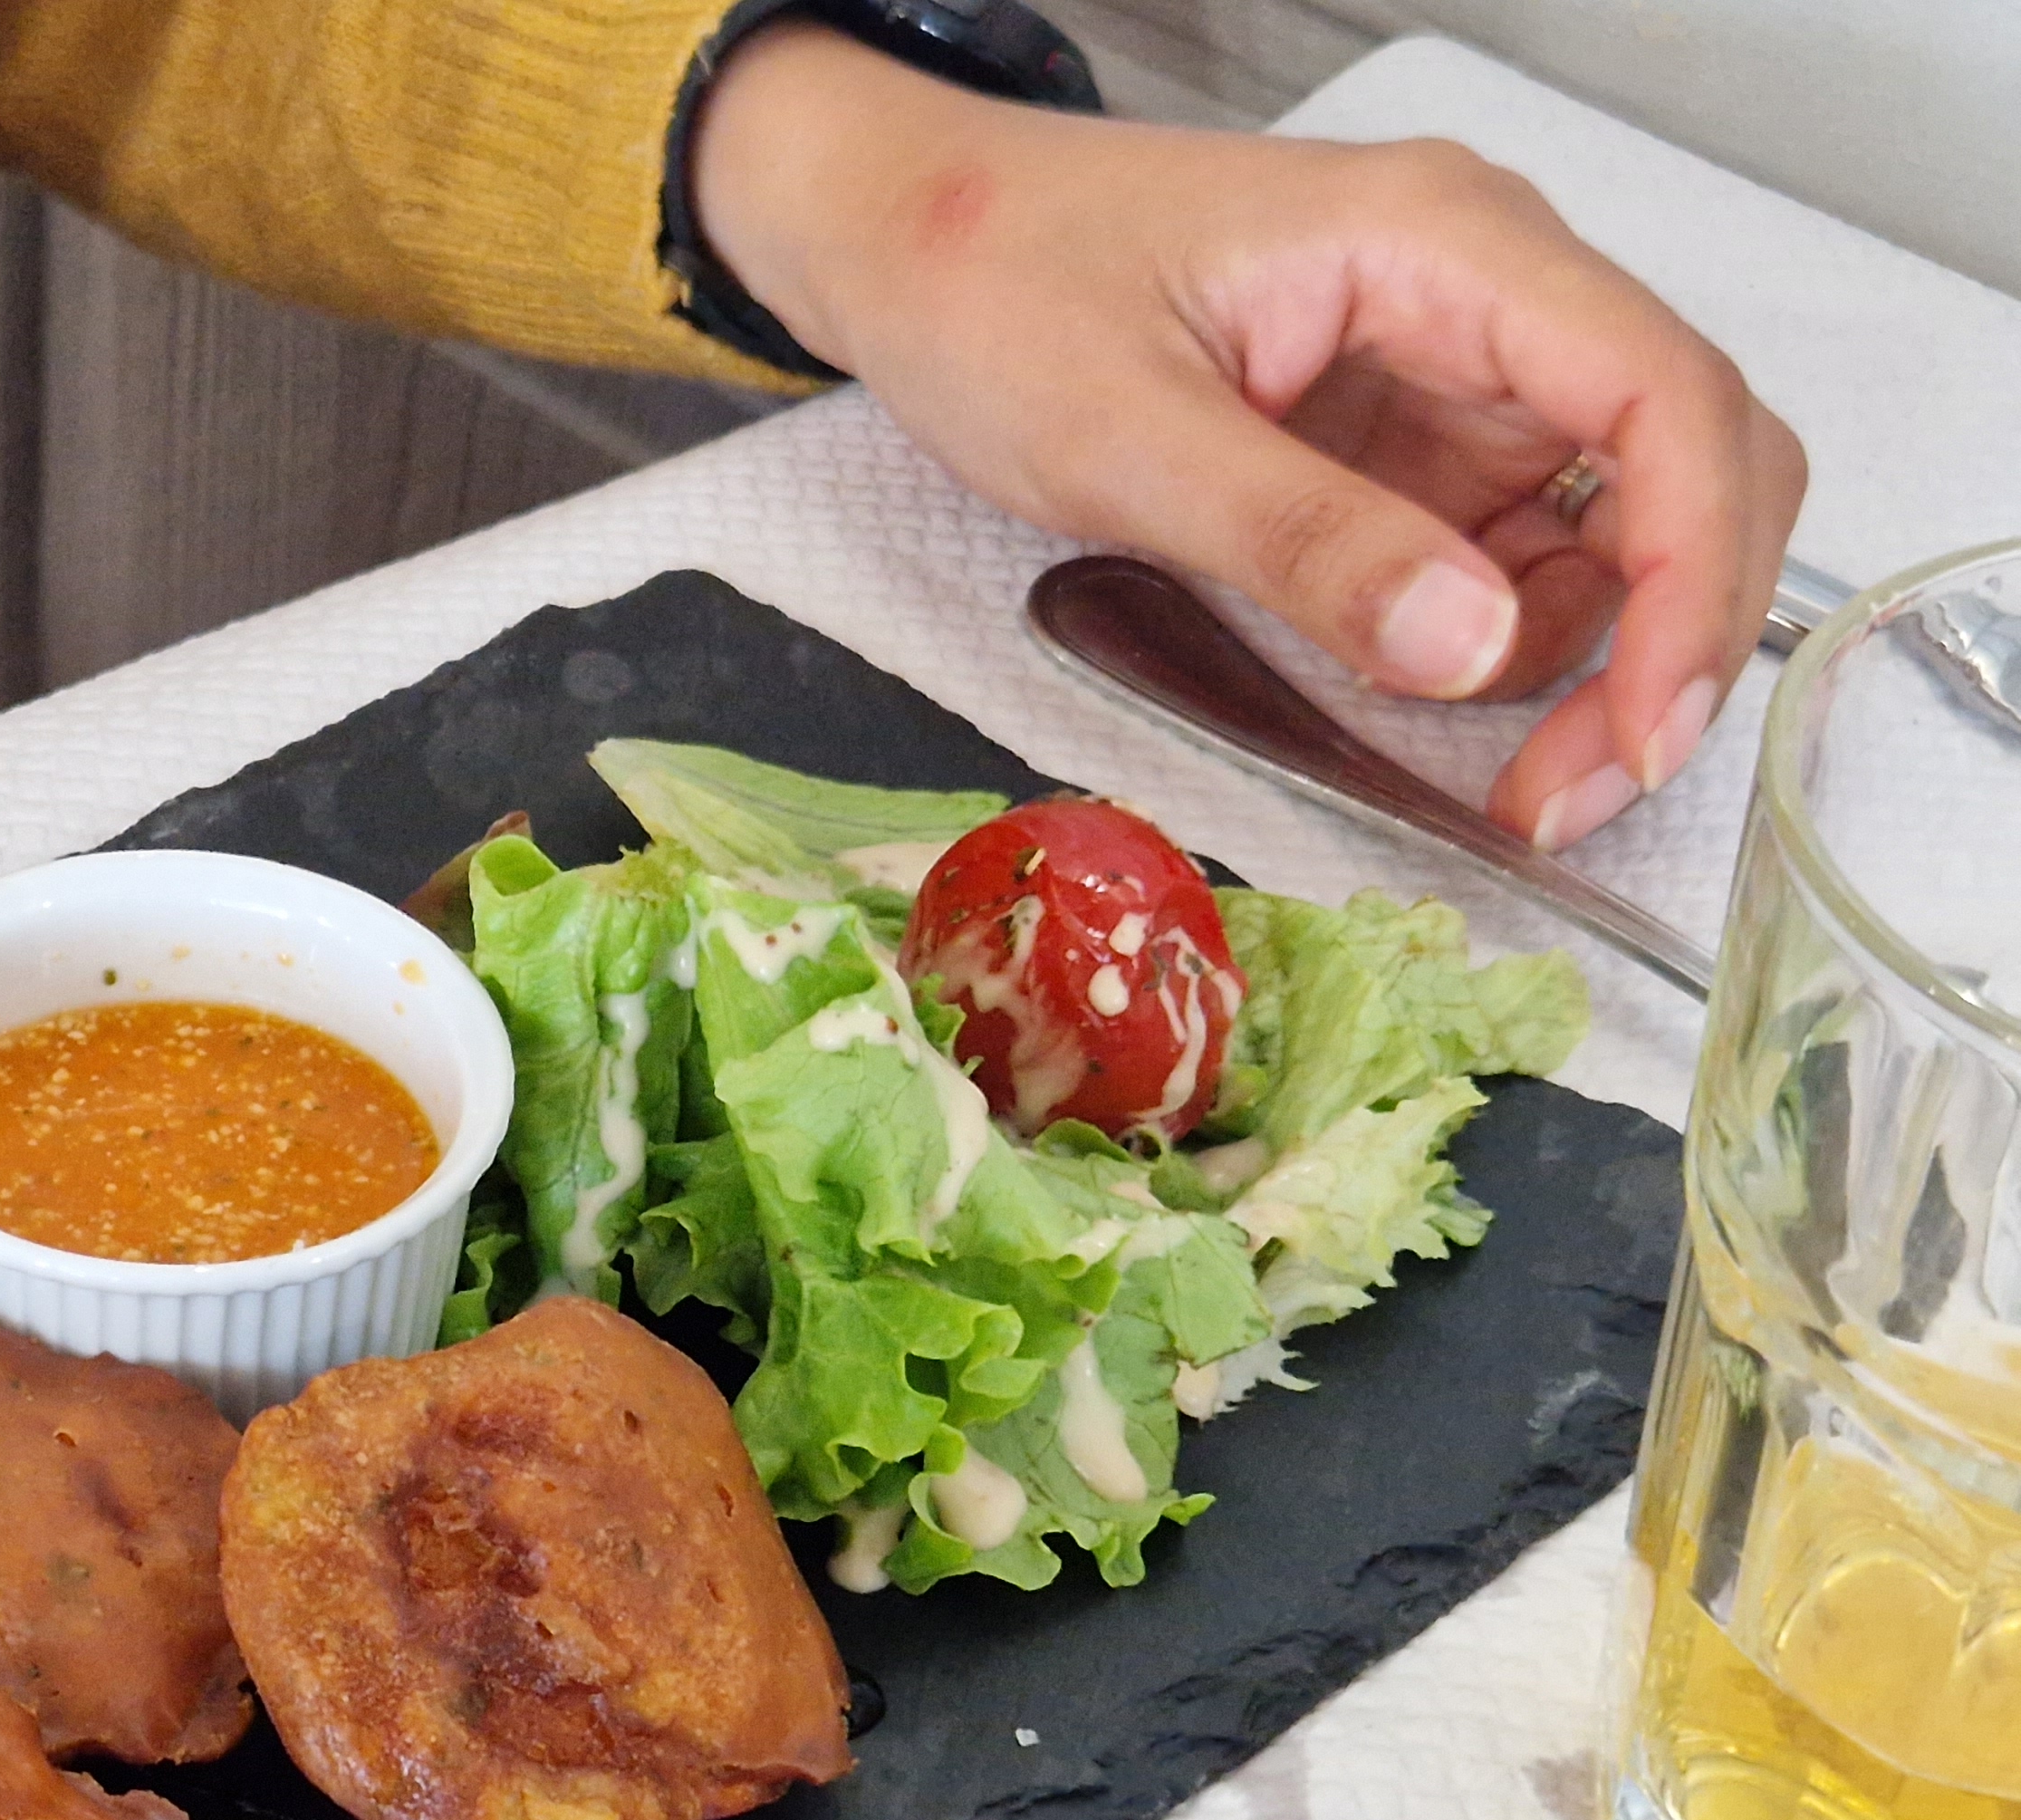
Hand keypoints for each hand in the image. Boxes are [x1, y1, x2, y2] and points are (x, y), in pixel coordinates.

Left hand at [689, 25, 1806, 848]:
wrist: (910, 239)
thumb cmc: (995, 284)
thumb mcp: (1124, 434)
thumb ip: (1302, 540)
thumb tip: (1472, 646)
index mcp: (1442, 243)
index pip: (1660, 396)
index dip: (1692, 575)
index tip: (1649, 729)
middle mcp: (1484, 292)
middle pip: (1683, 461)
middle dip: (1664, 638)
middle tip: (1568, 797)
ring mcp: (1453, 369)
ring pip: (1615, 524)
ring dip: (1591, 661)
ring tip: (1498, 780)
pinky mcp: (1408, 441)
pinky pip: (1517, 549)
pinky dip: (1508, 645)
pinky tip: (1433, 702)